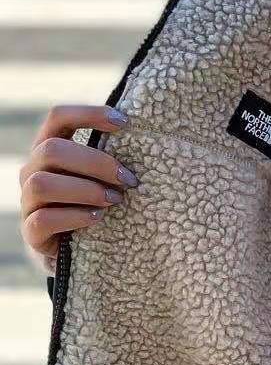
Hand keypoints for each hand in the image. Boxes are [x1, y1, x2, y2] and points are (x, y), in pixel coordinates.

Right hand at [19, 105, 137, 272]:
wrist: (77, 250)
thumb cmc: (95, 203)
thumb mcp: (101, 177)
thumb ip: (109, 160)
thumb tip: (147, 142)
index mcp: (50, 149)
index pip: (58, 117)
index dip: (88, 114)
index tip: (124, 122)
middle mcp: (32, 170)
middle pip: (53, 150)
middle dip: (96, 163)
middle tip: (129, 180)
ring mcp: (28, 201)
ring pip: (43, 183)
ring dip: (85, 190)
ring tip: (114, 200)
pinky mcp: (32, 232)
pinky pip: (44, 219)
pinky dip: (75, 217)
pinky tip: (98, 217)